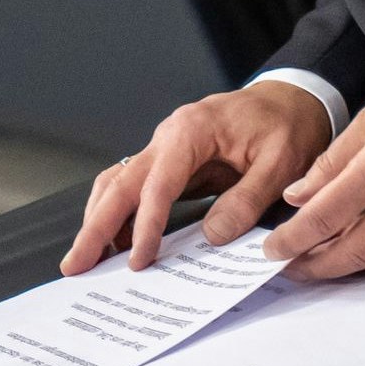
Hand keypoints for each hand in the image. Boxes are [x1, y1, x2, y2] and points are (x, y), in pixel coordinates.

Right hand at [59, 79, 334, 275]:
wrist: (290, 100)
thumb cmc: (286, 126)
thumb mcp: (280, 163)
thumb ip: (246, 199)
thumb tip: (212, 237)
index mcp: (191, 131)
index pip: (158, 184)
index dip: (146, 225)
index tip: (140, 261)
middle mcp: (168, 137)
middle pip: (120, 183)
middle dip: (95, 226)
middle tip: (74, 265)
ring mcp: (164, 149)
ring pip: (117, 183)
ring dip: (98, 220)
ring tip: (86, 260)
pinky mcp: (170, 163)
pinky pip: (134, 188)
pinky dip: (117, 214)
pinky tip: (114, 243)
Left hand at [263, 68, 364, 282]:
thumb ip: (331, 161)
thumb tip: (297, 196)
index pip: (326, 216)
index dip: (294, 238)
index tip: (271, 249)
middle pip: (351, 252)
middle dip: (314, 267)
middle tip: (286, 268)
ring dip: (342, 266)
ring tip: (313, 262)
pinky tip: (352, 248)